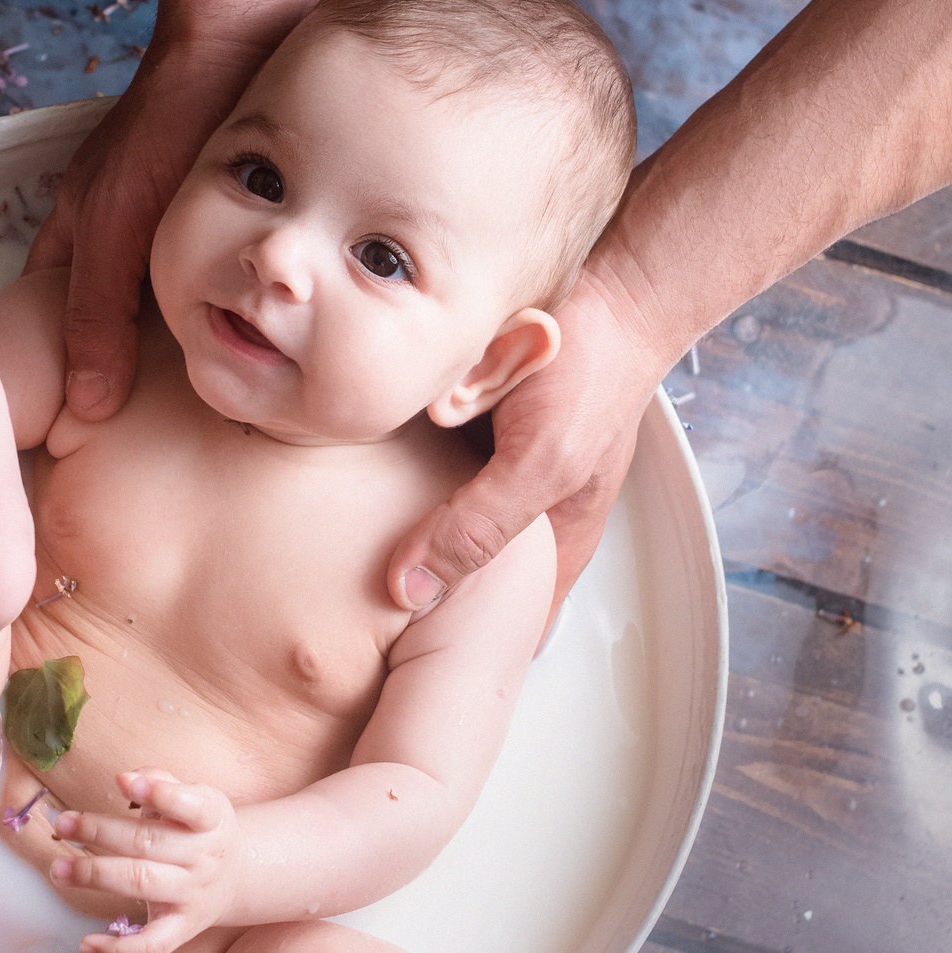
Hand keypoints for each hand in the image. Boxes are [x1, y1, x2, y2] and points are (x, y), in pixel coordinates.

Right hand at [24, 41, 268, 420]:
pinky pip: (218, 281)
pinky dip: (228, 311)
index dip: (54, 373)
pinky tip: (253, 344)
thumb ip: (97, 314)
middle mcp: (121, 234)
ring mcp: (172, 226)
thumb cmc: (167, 121)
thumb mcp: (116, 227)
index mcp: (77, 236)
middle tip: (149, 437)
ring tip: (210, 402)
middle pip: (110, 321)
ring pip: (169, 306)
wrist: (246, 37)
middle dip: (127, 372)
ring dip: (187, 345)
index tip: (70, 436)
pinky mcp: (227, 219)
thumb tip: (87, 405)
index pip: (48, 321)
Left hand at [48, 769, 239, 952]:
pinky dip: (118, 951)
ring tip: (59, 869)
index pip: (191, 806)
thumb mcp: (194, 797)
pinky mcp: (181, 929)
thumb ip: (161, 782)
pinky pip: (151, 947)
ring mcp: (193, 896)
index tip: (123, 782)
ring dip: (94, 876)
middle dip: (99, 832)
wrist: (237, 876)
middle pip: (148, 843)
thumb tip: (127, 779)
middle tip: (63, 824)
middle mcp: (204, 858)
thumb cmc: (199, 828)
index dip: (159, 793)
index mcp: (211, 819)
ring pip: (140, 884)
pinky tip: (87, 944)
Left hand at [385, 262, 678, 634]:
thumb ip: (477, 527)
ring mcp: (499, 468)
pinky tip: (360, 478)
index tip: (408, 666)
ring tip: (343, 555)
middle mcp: (528, 509)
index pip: (511, 620)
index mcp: (557, 537)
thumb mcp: (538, 462)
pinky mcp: (473, 429)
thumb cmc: (593, 371)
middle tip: (360, 617)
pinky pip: (425, 465)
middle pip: (465, 570)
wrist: (608, 286)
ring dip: (404, 526)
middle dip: (421, 588)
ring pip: (438, 517)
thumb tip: (408, 590)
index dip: (465, 647)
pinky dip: (400, 469)